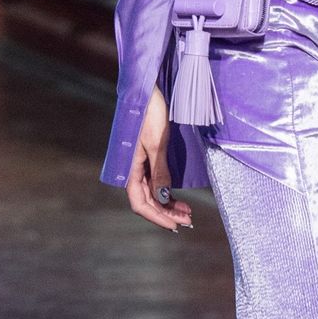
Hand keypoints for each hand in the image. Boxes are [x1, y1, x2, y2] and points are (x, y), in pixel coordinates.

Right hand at [124, 88, 192, 230]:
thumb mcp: (157, 144)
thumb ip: (160, 172)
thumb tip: (163, 198)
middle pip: (147, 201)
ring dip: (168, 205)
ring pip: (153, 194)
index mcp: (130, 168)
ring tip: (187, 213)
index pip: (140, 203)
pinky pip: (156, 183)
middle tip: (188, 221)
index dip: (157, 217)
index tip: (175, 226)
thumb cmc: (149, 114)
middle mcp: (133, 170)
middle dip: (166, 213)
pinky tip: (178, 199)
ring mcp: (140, 165)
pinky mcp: (148, 158)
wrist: (147, 92)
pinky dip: (167, 193)